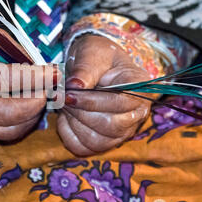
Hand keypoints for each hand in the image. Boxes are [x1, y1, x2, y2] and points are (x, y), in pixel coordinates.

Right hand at [0, 24, 56, 141]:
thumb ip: (15, 50)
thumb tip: (46, 68)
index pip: (9, 80)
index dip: (37, 78)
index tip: (56, 73)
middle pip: (11, 113)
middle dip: (37, 102)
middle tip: (48, 89)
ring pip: (10, 130)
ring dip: (32, 116)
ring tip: (39, 98)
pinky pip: (3, 134)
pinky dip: (21, 124)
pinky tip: (28, 108)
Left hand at [57, 35, 151, 155]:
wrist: (92, 65)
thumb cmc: (96, 56)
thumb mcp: (92, 53)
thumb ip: (85, 68)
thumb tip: (75, 86)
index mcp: (139, 87)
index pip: (120, 103)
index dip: (91, 101)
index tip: (68, 94)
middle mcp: (136, 113)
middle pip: (110, 126)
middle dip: (80, 113)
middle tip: (62, 97)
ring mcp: (123, 130)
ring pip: (97, 141)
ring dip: (74, 124)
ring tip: (64, 105)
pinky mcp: (105, 141)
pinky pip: (84, 148)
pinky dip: (69, 135)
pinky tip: (64, 118)